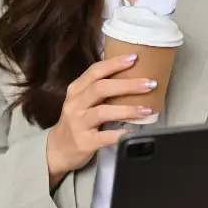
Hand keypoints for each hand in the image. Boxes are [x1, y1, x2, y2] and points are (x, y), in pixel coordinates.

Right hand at [45, 53, 156, 184]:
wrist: (58, 149)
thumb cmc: (76, 121)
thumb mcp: (81, 101)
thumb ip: (99, 90)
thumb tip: (130, 76)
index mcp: (76, 90)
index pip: (94, 71)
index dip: (114, 63)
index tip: (134, 58)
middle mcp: (75, 104)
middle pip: (100, 88)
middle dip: (127, 85)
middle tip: (149, 83)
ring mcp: (78, 123)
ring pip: (103, 112)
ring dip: (127, 109)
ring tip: (147, 109)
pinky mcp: (84, 142)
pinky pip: (104, 137)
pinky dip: (119, 134)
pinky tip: (132, 132)